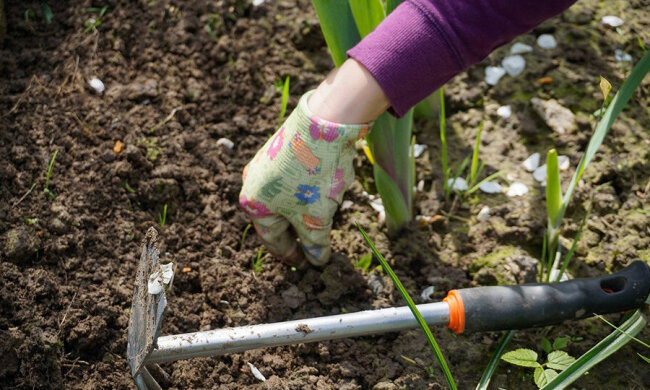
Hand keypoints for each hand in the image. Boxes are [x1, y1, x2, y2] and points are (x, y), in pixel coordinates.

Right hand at [239, 90, 369, 265]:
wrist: (324, 122)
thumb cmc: (314, 176)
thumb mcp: (316, 218)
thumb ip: (315, 244)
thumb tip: (317, 261)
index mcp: (253, 205)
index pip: (273, 240)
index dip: (292, 256)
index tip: (307, 266)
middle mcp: (252, 184)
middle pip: (278, 219)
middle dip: (298, 233)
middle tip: (315, 248)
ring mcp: (265, 164)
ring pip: (286, 199)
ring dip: (304, 212)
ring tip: (324, 219)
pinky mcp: (281, 150)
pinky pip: (292, 181)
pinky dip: (307, 192)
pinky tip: (326, 191)